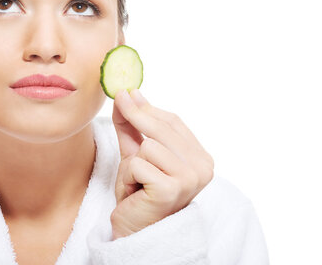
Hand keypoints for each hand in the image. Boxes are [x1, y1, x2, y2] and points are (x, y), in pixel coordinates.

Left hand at [110, 89, 213, 238]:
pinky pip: (138, 163)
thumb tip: (129, 93)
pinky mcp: (171, 189)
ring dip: (132, 162)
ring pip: (147, 145)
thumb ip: (133, 125)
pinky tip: (135, 191)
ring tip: (136, 180)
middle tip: (119, 101)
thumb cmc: (140, 192)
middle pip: (161, 127)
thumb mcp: (135, 152)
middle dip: (135, 117)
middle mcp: (202, 167)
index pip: (173, 121)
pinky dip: (128, 176)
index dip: (147, 106)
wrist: (134, 229)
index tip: (127, 92)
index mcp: (200, 157)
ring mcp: (189, 179)